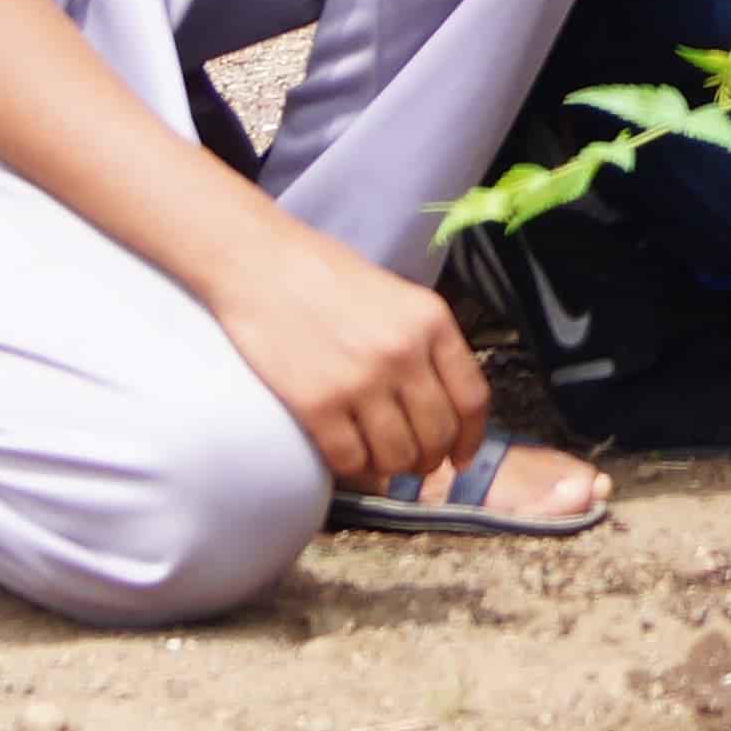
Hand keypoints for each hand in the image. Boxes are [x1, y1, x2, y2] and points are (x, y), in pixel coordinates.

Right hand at [197, 212, 487, 490]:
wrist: (258, 262)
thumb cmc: (324, 274)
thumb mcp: (396, 296)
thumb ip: (424, 343)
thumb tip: (440, 402)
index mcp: (430, 321)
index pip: (471, 399)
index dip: (470, 438)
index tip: (461, 458)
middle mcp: (403, 353)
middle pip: (437, 434)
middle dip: (430, 459)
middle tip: (416, 464)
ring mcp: (360, 381)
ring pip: (396, 455)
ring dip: (393, 468)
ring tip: (382, 462)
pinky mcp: (316, 404)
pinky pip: (350, 459)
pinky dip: (354, 468)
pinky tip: (350, 458)